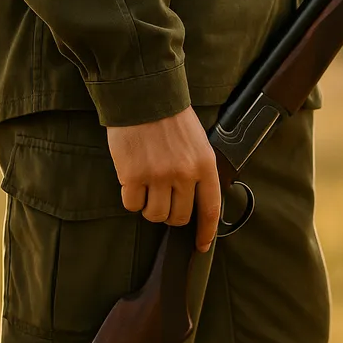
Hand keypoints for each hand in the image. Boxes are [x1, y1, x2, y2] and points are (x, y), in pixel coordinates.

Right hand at [107, 106, 220, 251]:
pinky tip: (132, 183)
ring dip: (150, 208)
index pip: (210, 209)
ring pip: (155, 214)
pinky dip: (131, 199)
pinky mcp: (133, 175)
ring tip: (148, 189)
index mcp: (205, 166)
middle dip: (170, 216)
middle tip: (163, 202)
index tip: (201, 245)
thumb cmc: (171, 119)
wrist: (143, 97)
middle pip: (179, 217)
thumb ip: (198, 171)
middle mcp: (184, 174)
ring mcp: (158, 176)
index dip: (206, 232)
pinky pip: (132, 205)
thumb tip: (195, 200)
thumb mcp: (198, 143)